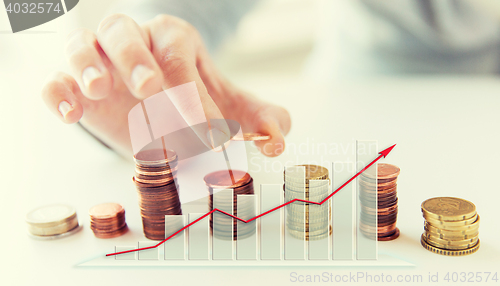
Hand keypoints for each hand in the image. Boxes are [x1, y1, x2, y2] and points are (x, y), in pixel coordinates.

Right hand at [41, 14, 290, 157]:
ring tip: (100, 90)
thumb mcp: (228, 109)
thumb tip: (277, 141)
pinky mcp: (72, 82)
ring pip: (82, 44)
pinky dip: (57, 92)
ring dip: (88, 64)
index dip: (194, 98)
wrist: (154, 110)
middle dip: (138, 61)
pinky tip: (72, 114)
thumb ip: (260, 121)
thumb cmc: (191, 103)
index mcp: (174, 40)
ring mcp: (98, 58)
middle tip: (151, 89)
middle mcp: (134, 41)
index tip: (209, 138)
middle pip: (126, 34)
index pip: (180, 61)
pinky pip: (54, 78)